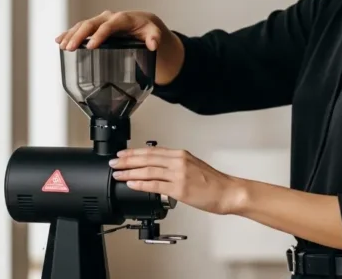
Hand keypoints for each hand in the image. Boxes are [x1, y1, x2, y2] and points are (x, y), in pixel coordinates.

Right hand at [56, 10, 168, 50]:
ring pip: (82, 25)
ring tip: (62, 46)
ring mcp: (100, 20)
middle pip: (91, 24)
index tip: (91, 46)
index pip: (109, 26)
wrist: (141, 22)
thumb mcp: (153, 32)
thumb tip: (153, 45)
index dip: (99, 35)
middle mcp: (108, 17)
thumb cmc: (146, 28)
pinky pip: (79, 28)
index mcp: (122, 19)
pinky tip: (59, 40)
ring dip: (71, 35)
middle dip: (79, 36)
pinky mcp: (94, 26)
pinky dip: (69, 33)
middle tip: (70, 48)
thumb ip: (154, 37)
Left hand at [109, 146, 245, 215]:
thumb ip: (175, 166)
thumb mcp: (193, 167)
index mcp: (181, 155)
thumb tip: (158, 171)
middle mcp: (179, 161)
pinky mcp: (179, 189)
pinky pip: (155, 185)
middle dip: (127, 160)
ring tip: (118, 175)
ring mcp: (179, 175)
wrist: (227, 192)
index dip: (134, 152)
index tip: (122, 154)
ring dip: (130, 172)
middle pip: (147, 158)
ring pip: (148, 170)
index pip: (152, 151)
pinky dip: (141, 184)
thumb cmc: (213, 182)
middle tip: (114, 163)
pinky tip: (131, 184)